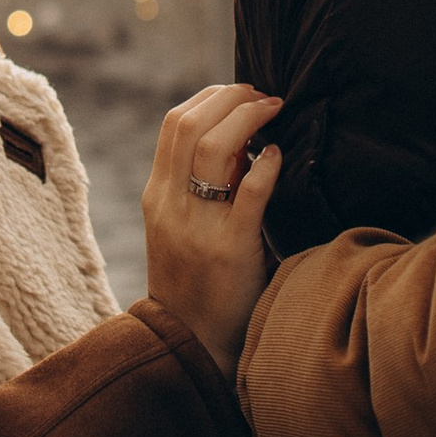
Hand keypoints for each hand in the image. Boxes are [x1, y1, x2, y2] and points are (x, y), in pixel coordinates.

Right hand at [143, 84, 282, 381]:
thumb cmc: (195, 283)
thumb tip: (239, 140)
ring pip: (212, 148)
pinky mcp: (229, 250)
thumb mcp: (178, 229)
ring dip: (248, 119)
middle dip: (231, 98)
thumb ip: (194, 189)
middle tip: (264, 94)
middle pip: (190, 125)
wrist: (192, 344)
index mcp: (157, 196)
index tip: (240, 92)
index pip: (173, 124)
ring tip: (275, 111)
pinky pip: (249, 193)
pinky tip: (278, 155)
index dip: (210, 97)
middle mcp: (170, 205)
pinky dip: (266, 165)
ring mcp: (197, 227)